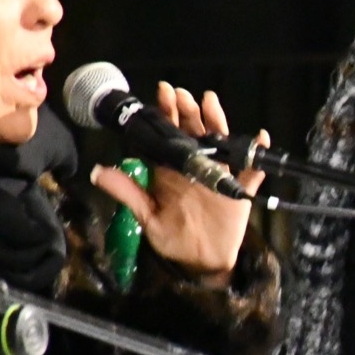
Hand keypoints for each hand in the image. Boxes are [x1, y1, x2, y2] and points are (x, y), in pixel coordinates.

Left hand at [89, 82, 264, 285]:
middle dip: (188, 111)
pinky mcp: (240, 190)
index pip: (168, 135)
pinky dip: (257, 155)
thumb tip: (95, 172)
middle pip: (193, 132)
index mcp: (172, 170)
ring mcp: (219, 176)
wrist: (201, 262)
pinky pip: (252, 171)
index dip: (166, 113)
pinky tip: (259, 138)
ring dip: (217, 121)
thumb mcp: (146, 216)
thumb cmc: (173, 239)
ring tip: (210, 102)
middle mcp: (195, 167)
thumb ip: (126, 192)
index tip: (163, 92)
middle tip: (182, 94)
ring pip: (220, 142)